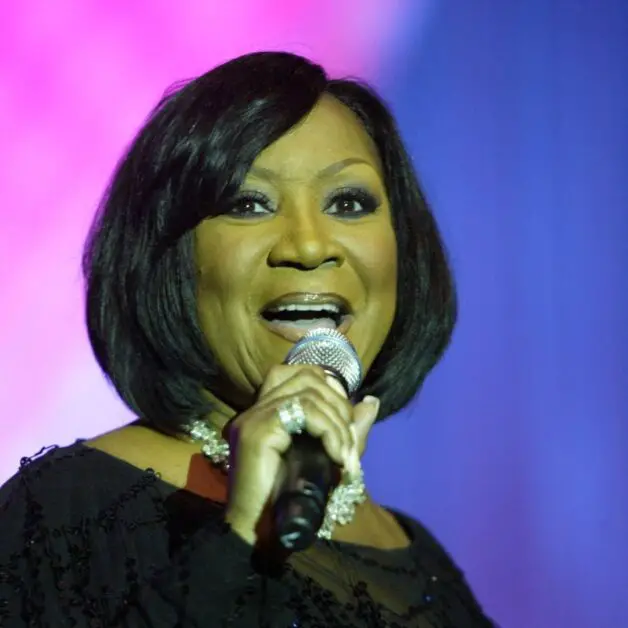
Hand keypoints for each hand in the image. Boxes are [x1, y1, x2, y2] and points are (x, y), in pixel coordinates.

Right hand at [223, 364, 379, 545]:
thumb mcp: (329, 458)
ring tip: (344, 453)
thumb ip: (348, 429)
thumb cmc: (292, 502)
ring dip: (338, 422)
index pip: (297, 372)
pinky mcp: (257, 430)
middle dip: (340, 405)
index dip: (329, 387)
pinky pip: (304, 411)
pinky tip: (336, 455)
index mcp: (266, 412)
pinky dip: (329, 430)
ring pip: (309, 393)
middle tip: (348, 442)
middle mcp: (255, 409)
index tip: (344, 422)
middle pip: (307, 376)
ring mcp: (253, 418)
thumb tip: (371, 402)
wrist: (263, 537)